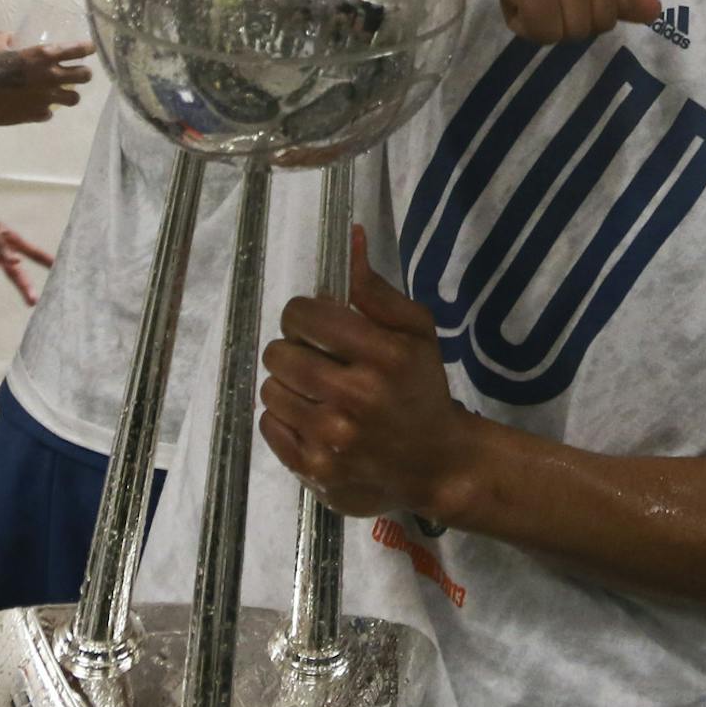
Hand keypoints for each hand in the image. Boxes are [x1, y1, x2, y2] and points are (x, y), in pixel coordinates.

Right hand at [0, 32, 92, 125]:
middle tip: (78, 74)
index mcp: (44, 55)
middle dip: (84, 74)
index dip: (88, 49)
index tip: (90, 49)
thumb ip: (7, 38)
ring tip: (63, 94)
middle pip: (85, 76)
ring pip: (74, 99)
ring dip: (70, 95)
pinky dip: (45, 110)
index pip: (79, 50)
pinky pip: (50, 113)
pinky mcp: (37, 115)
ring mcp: (46, 97)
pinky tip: (36, 107)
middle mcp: (51, 76)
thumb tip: (12, 36)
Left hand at [260, 229, 486, 520]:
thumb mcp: (416, 332)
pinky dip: (284, 418)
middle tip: (317, 360)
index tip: (318, 326)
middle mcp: (355, 398)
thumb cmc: (422, 389)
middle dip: (294, 350)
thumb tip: (350, 236)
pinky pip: (269, 426)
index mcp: (384, 356)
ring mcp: (332, 439)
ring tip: (316, 392)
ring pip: (270, 390)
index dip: (304, 315)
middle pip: (279, 353)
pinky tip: (312, 420)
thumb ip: (375, 289)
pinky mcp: (314, 470)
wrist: (436, 464)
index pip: (303, 316)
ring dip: (288, 386)